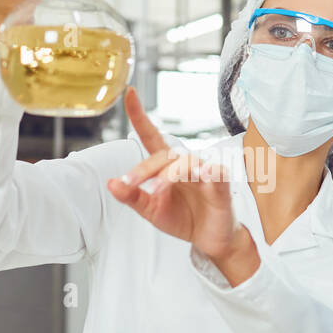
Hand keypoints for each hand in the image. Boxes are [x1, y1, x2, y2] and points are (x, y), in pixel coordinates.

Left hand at [107, 89, 255, 279]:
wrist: (209, 239)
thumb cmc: (182, 218)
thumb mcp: (151, 210)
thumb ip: (132, 197)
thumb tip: (111, 183)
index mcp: (165, 167)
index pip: (150, 137)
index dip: (140, 116)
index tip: (129, 93)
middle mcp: (184, 163)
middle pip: (163, 155)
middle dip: (144, 169)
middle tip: (130, 185)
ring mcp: (204, 172)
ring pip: (186, 162)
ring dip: (170, 175)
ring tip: (158, 190)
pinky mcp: (222, 185)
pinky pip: (216, 174)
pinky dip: (210, 172)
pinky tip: (204, 174)